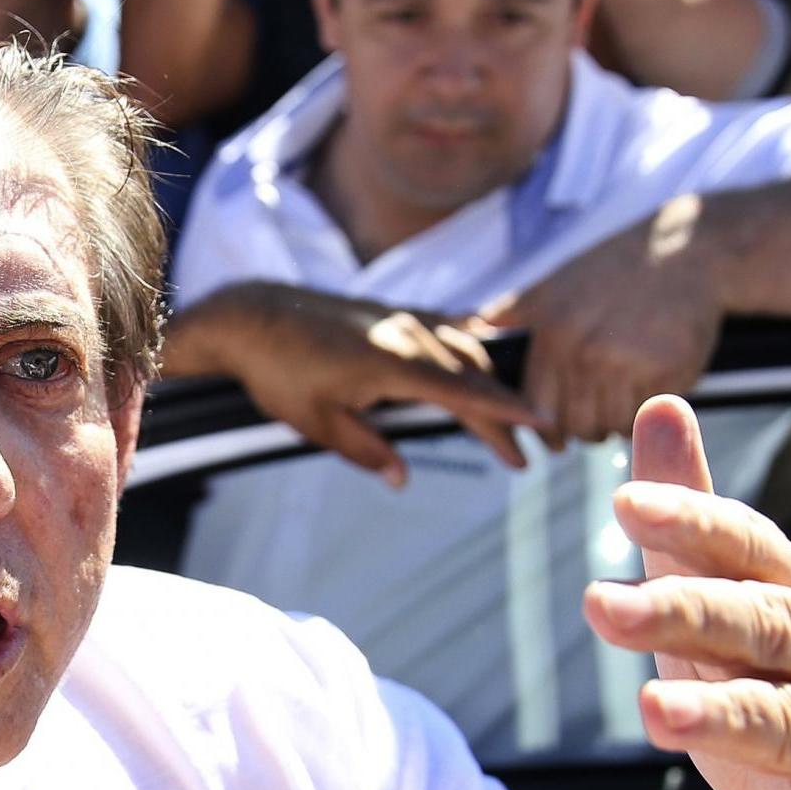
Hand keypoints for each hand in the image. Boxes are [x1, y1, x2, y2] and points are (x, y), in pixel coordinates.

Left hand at [162, 282, 550, 484]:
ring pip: (464, 348)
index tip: (539, 425)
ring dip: (491, 383)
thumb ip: (365, 451)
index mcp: (392, 361)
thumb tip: (402, 479)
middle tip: (533, 449)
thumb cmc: (278, 373)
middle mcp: (406, 332)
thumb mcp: (317, 423)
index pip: (462, 391)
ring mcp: (401, 316)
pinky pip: (446, 329)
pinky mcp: (393, 311)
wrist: (251, 317)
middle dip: (506, 411)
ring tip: (511, 420)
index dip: (504, 412)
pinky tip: (482, 367)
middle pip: (472, 374)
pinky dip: (471, 350)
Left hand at [477, 196, 726, 446]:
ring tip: (616, 408)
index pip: (536, 406)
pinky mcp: (670, 370)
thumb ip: (510, 311)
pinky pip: (647, 414)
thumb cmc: (612, 267)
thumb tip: (462, 326)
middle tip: (588, 425)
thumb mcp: (554, 281)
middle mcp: (587, 352)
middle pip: (574, 425)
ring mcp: (629, 362)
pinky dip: (644, 413)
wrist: (685, 249)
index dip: (543, 429)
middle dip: (579, 432)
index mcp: (554, 334)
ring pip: (610, 426)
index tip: (551, 437)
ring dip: (611, 425)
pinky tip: (644, 394)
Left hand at [582, 397, 790, 789]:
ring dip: (726, 719)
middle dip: (687, 614)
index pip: (750, 551)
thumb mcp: (724, 614)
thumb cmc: (775, 700)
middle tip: (602, 608)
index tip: (623, 502)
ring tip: (654, 716)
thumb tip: (658, 405)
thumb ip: (693, 522)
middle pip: (763, 630)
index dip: (693, 523)